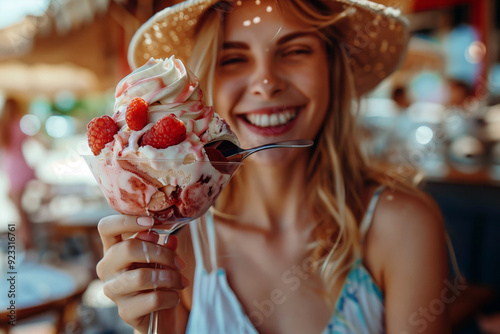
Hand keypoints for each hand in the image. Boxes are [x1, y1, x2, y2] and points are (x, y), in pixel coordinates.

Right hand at [96, 215, 188, 332]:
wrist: (158, 316)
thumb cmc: (158, 282)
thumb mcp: (162, 260)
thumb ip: (162, 247)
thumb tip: (168, 237)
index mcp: (114, 250)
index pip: (106, 227)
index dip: (127, 221)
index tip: (151, 222)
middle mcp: (107, 268)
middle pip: (128, 249)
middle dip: (161, 253)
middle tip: (179, 262)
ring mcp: (113, 290)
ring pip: (141, 276)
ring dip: (169, 277)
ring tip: (181, 281)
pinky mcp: (124, 311)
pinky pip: (153, 298)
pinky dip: (171, 296)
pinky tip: (175, 296)